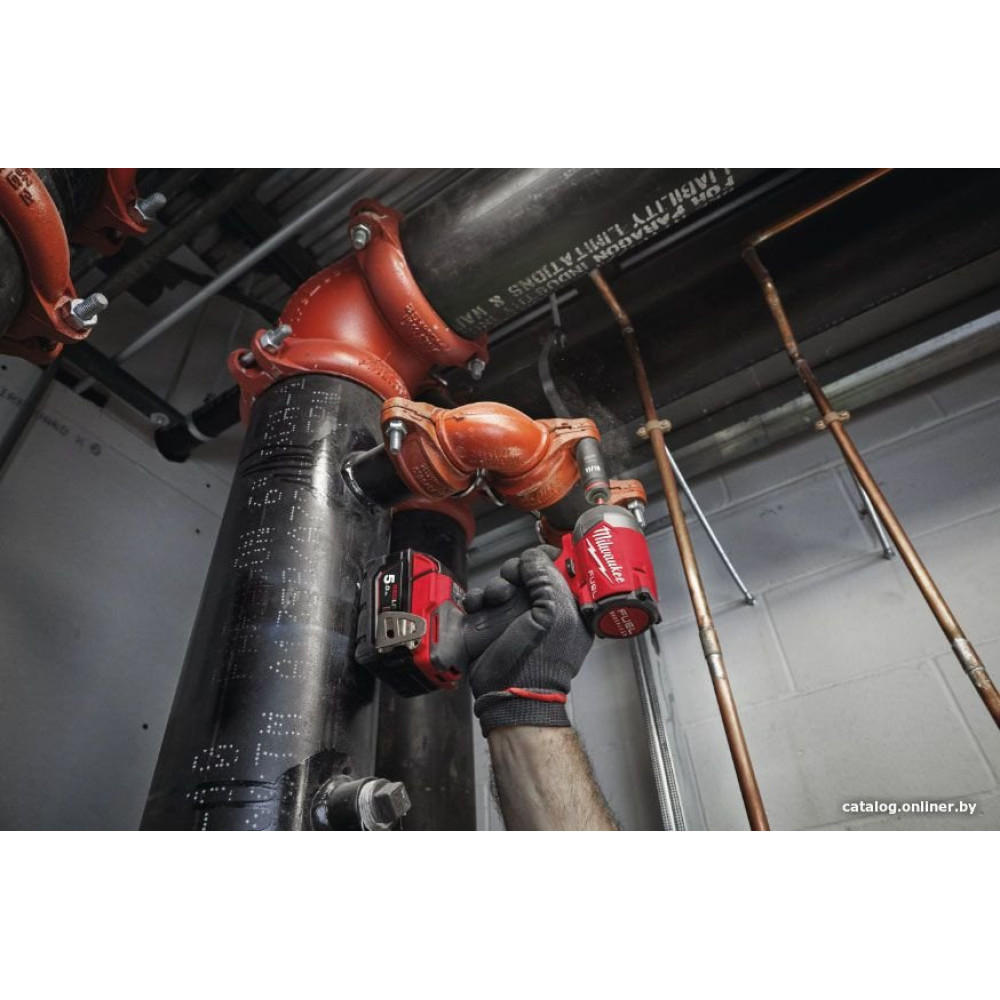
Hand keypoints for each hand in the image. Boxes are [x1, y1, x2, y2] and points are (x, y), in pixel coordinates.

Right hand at [462, 545, 592, 735]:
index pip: (557, 572)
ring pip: (500, 585)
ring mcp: (513, 619)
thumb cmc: (539, 660)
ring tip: (494, 598)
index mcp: (566, 609)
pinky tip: (477, 606)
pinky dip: (476, 599)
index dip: (543, 561)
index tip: (534, 558)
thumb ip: (545, 578)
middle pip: (524, 575)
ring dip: (494, 586)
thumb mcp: (554, 612)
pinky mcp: (489, 626)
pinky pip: (480, 601)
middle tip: (511, 579)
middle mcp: (540, 611)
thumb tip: (534, 556)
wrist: (508, 692)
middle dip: (514, 572)